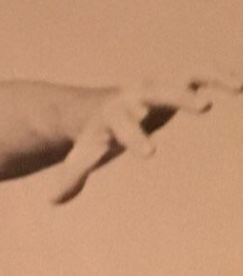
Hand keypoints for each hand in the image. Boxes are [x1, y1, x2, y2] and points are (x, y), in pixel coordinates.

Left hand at [45, 71, 241, 204]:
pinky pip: (202, 74)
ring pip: (185, 75)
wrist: (101, 109)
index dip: (135, 137)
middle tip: (203, 107)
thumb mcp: (84, 154)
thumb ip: (72, 176)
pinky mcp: (177, 83)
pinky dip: (222, 75)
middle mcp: (137, 95)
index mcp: (112, 115)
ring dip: (210, 77)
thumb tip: (52, 200)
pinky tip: (241, 85)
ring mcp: (159, 86)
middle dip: (179, 97)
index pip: (122, 124)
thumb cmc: (96, 136)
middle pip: (157, 91)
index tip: (151, 154)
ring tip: (237, 85)